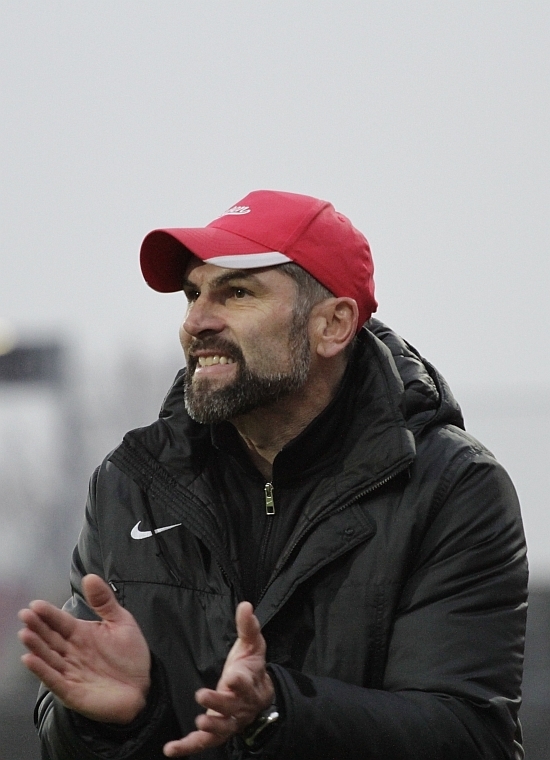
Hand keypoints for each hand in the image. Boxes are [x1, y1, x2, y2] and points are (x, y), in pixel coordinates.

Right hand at [18, 574, 150, 723]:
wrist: (143, 687)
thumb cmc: (130, 655)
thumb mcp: (121, 622)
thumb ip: (104, 601)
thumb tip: (90, 576)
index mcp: (81, 634)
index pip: (60, 621)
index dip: (48, 613)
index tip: (35, 604)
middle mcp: (71, 652)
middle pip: (50, 638)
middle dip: (37, 627)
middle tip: (25, 615)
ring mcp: (70, 671)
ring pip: (49, 657)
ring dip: (36, 647)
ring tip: (25, 634)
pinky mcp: (72, 691)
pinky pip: (54, 680)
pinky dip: (42, 671)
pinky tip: (31, 659)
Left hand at [163, 601, 273, 756]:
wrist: (261, 697)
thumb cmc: (251, 667)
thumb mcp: (252, 645)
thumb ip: (248, 627)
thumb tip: (245, 605)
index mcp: (249, 683)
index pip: (246, 682)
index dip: (240, 681)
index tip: (232, 676)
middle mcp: (241, 705)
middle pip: (232, 707)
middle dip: (219, 702)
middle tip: (202, 695)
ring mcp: (230, 721)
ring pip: (222, 728)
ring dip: (210, 727)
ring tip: (198, 723)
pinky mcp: (216, 732)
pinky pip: (203, 742)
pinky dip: (188, 747)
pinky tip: (171, 750)